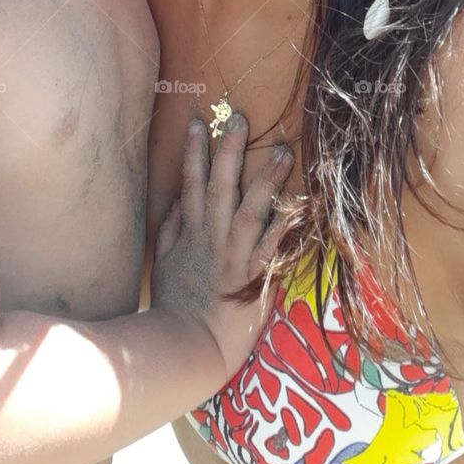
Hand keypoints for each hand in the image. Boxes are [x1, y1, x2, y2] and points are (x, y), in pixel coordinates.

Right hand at [150, 113, 292, 380]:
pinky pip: (272, 247)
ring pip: (251, 208)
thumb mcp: (163, 261)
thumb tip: (178, 198)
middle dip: (229, 149)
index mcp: (190, 231)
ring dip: (266, 178)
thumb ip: (170, 227)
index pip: (191, 181)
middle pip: (221, 185)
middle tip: (240, 118)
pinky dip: (285, 227)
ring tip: (281, 151)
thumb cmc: (175, 303)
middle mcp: (212, 236)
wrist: (188, 345)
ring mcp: (234, 255)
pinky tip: (300, 205)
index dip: (194, 150)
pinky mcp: (254, 277)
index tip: (198, 121)